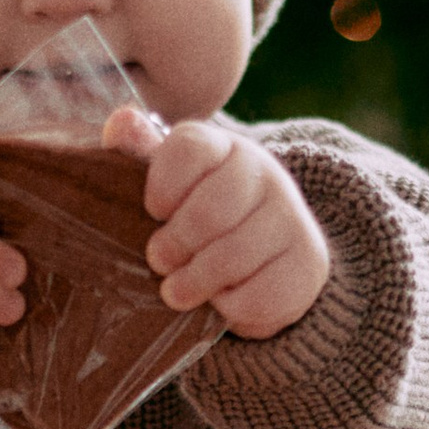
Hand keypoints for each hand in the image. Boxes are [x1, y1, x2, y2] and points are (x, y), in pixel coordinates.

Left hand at [133, 110, 330, 340]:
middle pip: (210, 211)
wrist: (269, 252)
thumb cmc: (198, 214)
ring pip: (232, 257)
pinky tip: (220, 300)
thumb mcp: (169, 181)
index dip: (162, 187)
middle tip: (158, 261)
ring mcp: (291, 217)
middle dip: (175, 244)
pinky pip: (258, 295)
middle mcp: (265, 173)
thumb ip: (139, 153)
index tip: (154, 212)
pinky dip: (229, 307)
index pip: (188, 149)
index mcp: (223, 147)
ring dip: (195, 282)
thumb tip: (121, 122)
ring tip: (175, 291)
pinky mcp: (308, 263)